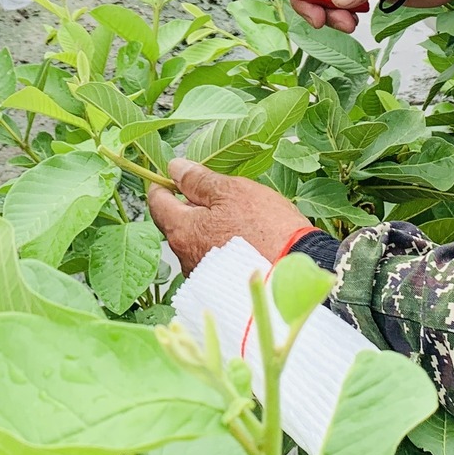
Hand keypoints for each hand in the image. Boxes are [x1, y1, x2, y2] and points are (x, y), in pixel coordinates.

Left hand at [147, 158, 311, 274]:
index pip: (157, 203)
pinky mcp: (220, 286)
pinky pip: (211, 260)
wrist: (295, 273)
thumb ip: (199, 180)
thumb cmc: (266, 229)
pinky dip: (220, 247)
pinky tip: (243, 240)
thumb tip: (175, 168)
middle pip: (176, 224)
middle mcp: (185, 257)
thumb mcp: (232, 192)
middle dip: (191, 207)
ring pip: (195, 243)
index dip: (164, 185)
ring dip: (207, 228)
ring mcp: (201, 275)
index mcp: (182, 230)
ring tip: (237, 218)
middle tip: (216, 194)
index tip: (173, 177)